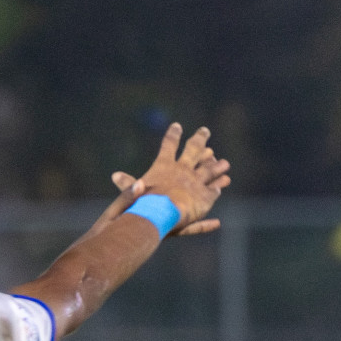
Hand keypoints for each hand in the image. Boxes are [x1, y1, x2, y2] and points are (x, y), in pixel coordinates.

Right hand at [109, 124, 231, 235]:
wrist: (160, 214)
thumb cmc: (143, 203)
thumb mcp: (132, 192)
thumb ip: (127, 183)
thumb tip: (115, 175)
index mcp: (165, 166)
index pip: (169, 145)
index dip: (173, 135)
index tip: (177, 126)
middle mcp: (183, 170)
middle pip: (194, 150)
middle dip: (199, 139)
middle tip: (205, 131)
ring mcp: (196, 182)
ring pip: (209, 170)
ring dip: (216, 166)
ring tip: (225, 163)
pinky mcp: (205, 197)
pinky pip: (213, 191)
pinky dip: (216, 189)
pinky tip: (221, 188)